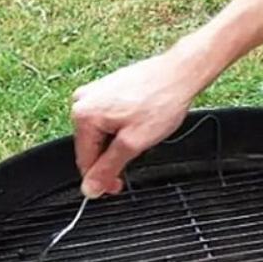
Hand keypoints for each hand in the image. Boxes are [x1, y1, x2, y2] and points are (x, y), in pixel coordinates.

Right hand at [71, 45, 209, 197]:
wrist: (180, 74)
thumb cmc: (160, 101)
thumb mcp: (133, 143)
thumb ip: (108, 168)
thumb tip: (90, 188)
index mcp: (83, 115)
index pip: (85, 161)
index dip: (101, 179)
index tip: (116, 187)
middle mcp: (83, 101)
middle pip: (92, 146)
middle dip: (112, 158)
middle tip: (137, 158)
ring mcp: (95, 92)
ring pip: (102, 133)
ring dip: (119, 143)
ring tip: (143, 135)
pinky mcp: (108, 88)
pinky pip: (109, 118)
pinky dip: (122, 128)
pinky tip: (141, 123)